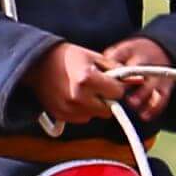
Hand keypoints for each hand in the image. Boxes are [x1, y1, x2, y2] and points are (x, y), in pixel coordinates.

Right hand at [28, 39, 170, 130]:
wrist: (37, 64)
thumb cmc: (67, 57)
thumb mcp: (95, 57)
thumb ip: (117, 70)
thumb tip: (138, 80)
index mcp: (87, 80)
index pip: (118, 93)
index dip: (117, 86)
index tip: (110, 80)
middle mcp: (78, 97)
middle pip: (108, 108)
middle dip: (107, 98)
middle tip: (97, 86)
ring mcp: (68, 109)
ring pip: (96, 115)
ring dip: (95, 106)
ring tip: (84, 91)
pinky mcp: (61, 116)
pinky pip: (82, 118)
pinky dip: (83, 111)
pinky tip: (74, 97)